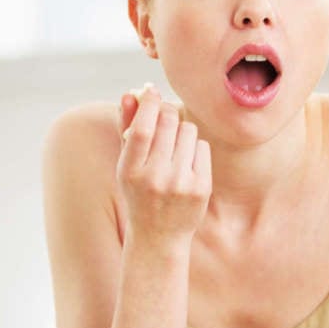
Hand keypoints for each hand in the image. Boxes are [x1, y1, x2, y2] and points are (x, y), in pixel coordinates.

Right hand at [117, 86, 211, 244]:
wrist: (159, 236)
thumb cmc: (139, 193)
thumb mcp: (126, 166)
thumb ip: (127, 129)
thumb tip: (131, 93)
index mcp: (131, 171)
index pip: (142, 128)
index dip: (148, 103)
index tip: (151, 91)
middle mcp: (155, 177)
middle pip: (168, 122)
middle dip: (167, 112)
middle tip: (164, 115)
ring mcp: (181, 183)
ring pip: (188, 130)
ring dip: (182, 131)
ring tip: (174, 148)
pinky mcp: (201, 187)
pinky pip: (202, 146)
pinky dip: (194, 149)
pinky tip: (186, 164)